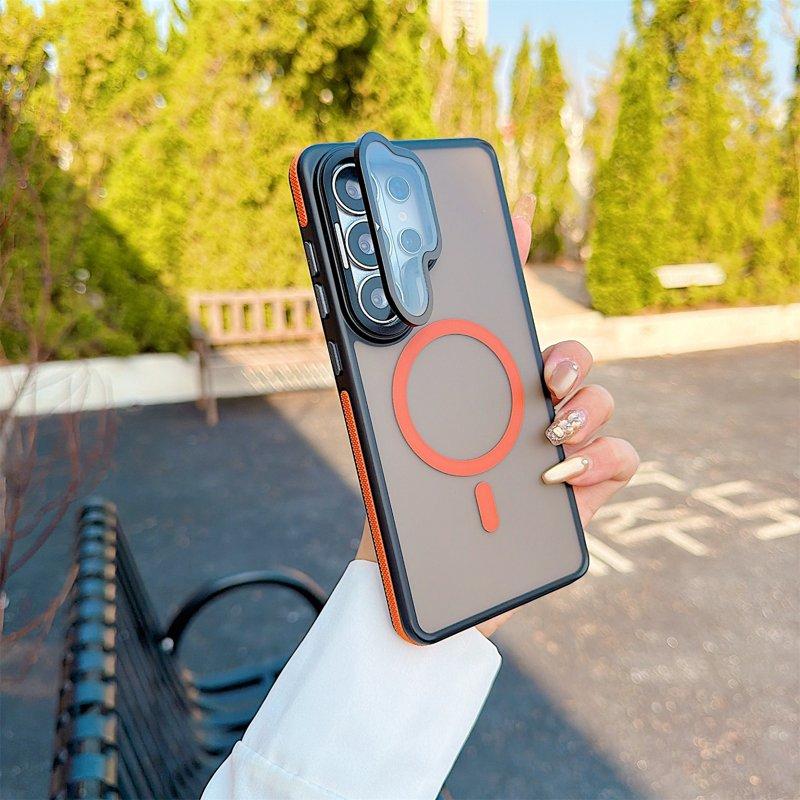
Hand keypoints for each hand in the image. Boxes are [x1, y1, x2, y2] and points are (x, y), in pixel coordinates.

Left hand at [355, 194, 638, 637]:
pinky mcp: (582, 493)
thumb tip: (347, 310)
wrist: (416, 588)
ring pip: (603, 402)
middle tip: (546, 375)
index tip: (514, 208)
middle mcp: (521, 413)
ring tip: (550, 433)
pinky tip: (562, 478)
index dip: (512, 257)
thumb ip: (371, 380)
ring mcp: (556, 451)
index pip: (499, 315)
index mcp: (477, 391)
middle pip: (570, 357)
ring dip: (588, 407)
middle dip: (570, 356)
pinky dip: (602, 460)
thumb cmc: (394, 510)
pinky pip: (622, 458)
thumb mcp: (378, 438)